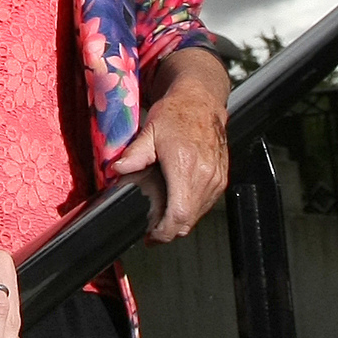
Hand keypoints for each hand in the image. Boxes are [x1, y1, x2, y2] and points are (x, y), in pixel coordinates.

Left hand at [109, 47, 231, 242]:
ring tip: (161, 219)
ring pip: (198, 215)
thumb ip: (134, 154)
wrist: (202, 100)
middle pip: (188, 221)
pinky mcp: (221, 177)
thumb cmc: (177, 113)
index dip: (164, 233)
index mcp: (186, 167)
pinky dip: (191, 209)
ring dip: (180, 222)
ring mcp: (216, 178)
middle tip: (151, 232)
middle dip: (169, 231)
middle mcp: (205, 176)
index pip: (179, 215)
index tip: (150, 236)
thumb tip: (117, 170)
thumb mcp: (150, 131)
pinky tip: (177, 203)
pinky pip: (206, 204)